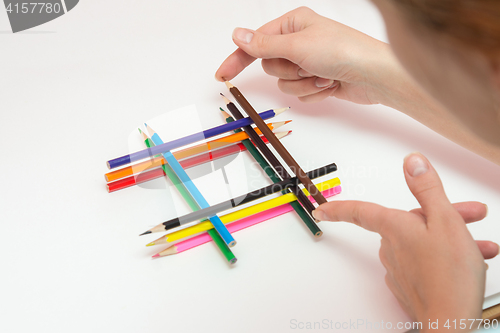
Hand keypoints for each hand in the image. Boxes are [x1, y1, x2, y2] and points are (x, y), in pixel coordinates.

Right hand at [215, 6, 397, 103]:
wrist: (374, 76)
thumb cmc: (342, 51)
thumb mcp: (297, 45)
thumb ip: (263, 44)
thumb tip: (238, 34)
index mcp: (293, 24)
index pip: (256, 43)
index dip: (238, 59)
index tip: (222, 75)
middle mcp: (299, 42)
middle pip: (270, 66)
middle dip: (289, 71)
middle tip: (307, 65)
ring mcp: (309, 63)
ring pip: (285, 83)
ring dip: (303, 84)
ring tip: (323, 75)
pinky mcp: (317, 80)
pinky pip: (300, 94)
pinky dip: (314, 92)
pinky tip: (330, 84)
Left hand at [313, 152, 498, 328]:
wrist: (451, 323)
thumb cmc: (449, 276)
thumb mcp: (445, 221)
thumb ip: (427, 189)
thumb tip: (411, 162)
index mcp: (394, 227)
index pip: (360, 211)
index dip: (339, 207)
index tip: (321, 209)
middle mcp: (391, 247)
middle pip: (410, 222)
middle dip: (443, 216)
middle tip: (473, 215)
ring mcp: (400, 268)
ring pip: (423, 241)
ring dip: (452, 238)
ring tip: (481, 245)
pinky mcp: (410, 286)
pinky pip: (426, 262)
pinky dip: (445, 258)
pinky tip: (469, 261)